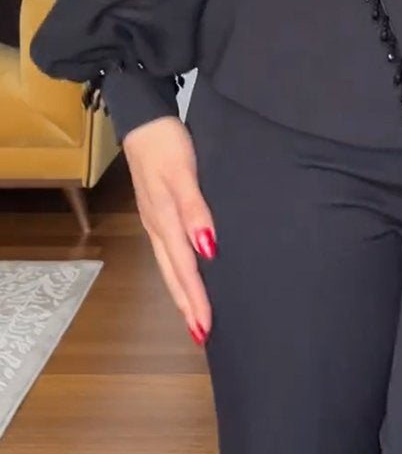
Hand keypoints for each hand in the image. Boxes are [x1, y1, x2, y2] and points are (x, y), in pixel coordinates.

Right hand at [122, 115, 215, 345]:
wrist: (143, 118)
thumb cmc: (166, 142)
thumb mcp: (183, 171)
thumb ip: (195, 208)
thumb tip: (207, 248)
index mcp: (165, 220)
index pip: (185, 268)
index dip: (196, 298)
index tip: (207, 326)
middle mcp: (158, 225)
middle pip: (174, 273)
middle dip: (187, 305)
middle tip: (202, 335)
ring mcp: (155, 219)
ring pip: (169, 265)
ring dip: (182, 292)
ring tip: (194, 316)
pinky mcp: (157, 210)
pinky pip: (168, 250)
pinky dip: (178, 270)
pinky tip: (187, 273)